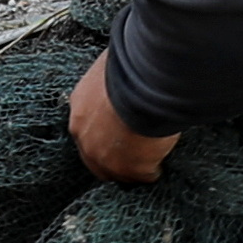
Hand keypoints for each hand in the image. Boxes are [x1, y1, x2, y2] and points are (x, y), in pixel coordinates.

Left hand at [67, 51, 177, 185]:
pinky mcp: (130, 169)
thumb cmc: (132, 67)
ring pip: (118, 172)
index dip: (103, 132)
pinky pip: (144, 175)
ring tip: (151, 156)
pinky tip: (162, 161)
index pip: (85, 129)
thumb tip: (121, 71)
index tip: (117, 130)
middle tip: (134, 150)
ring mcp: (106, 157)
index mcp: (79, 108)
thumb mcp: (111, 68)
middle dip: (114, 156)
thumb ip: (112, 80)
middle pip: (96, 158)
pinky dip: (154, 169)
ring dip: (134, 165)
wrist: (145, 83)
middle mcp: (85, 136)